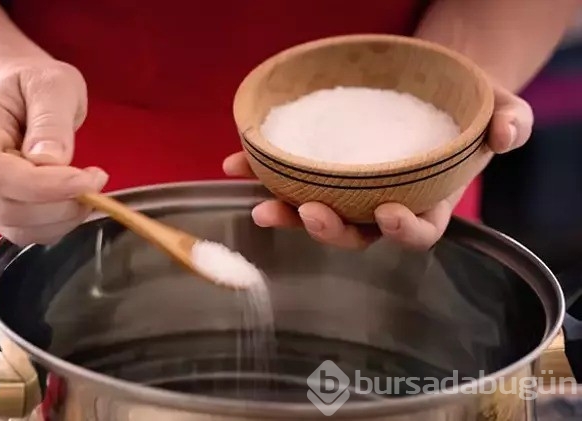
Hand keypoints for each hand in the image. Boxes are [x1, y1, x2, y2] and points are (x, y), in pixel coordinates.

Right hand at [0, 58, 107, 245]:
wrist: (19, 91)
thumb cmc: (34, 83)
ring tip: (88, 187)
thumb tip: (52, 162)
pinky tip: (76, 199)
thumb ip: (51, 120)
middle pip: (6, 209)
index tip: (86, 179)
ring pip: (18, 229)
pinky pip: (29, 234)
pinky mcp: (3, 211)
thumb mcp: (52, 84)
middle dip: (60, 204)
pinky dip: (60, 224)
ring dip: (64, 217)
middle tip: (96, 179)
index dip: (41, 186)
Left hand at [223, 84, 532, 249]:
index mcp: (428, 200)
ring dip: (286, 212)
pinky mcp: (323, 171)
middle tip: (309, 213)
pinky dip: (263, 174)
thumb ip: (510, 122)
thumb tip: (506, 133)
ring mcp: (350, 190)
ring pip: (317, 214)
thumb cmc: (468, 108)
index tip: (387, 213)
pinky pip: (292, 179)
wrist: (434, 89)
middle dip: (330, 230)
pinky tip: (236, 164)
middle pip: (356, 233)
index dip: (403, 231)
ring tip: (259, 203)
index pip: (418, 231)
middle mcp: (384, 204)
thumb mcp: (499, 109)